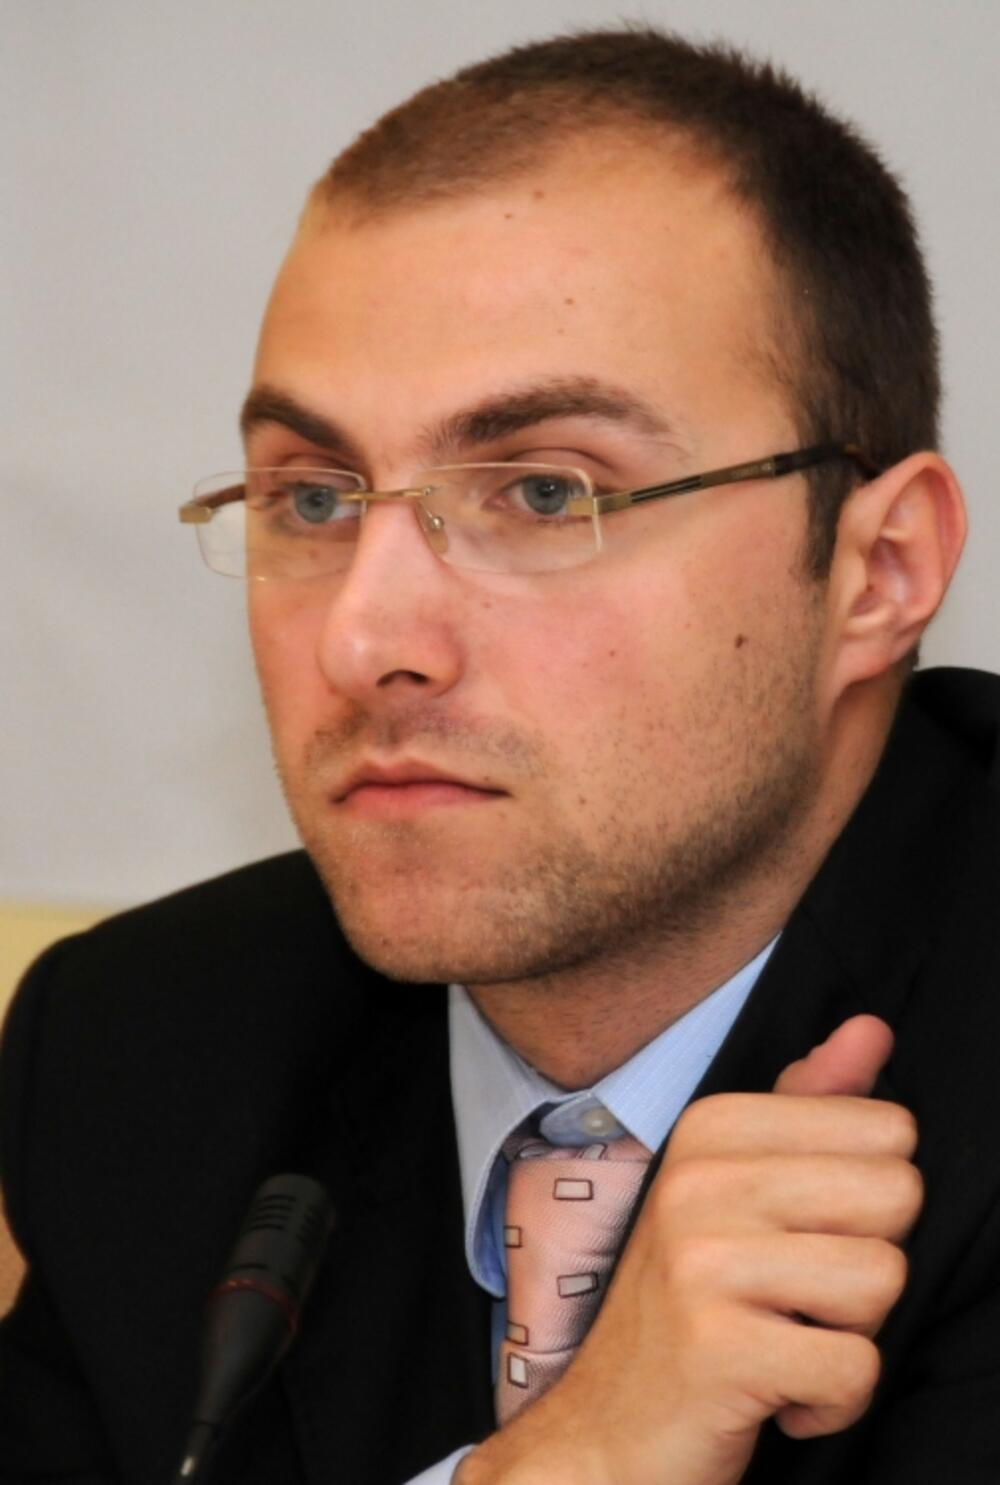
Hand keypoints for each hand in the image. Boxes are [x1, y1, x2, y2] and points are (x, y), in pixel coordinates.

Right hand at [458, 1015, 920, 1484]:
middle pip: (898, 1196)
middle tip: (796, 1294)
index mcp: (713, 1127)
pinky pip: (857, 1368)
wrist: (606, 1429)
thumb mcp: (739, 1189)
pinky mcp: (718, 1349)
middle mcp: (701, 1179)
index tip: (800, 1238)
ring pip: (884, 1279)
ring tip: (784, 1339)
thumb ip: (812, 1106)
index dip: (867, 1201)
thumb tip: (873, 1028)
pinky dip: (833, 1402)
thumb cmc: (692, 1303)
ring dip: (851, 1336)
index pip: (890, 1130)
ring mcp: (703, 1262)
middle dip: (868, 1262)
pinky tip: (778, 1396)